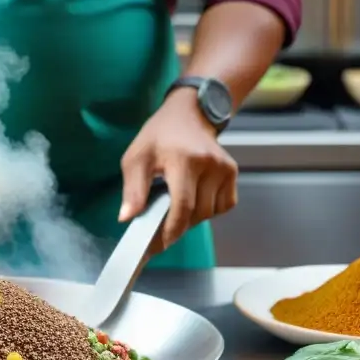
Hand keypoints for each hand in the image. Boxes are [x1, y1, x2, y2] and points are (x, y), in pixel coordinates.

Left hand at [118, 89, 237, 248]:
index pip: (182, 205)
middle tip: (161, 224)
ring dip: (193, 217)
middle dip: (178, 224)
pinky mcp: (232, 172)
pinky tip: (195, 195)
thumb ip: (133, 190)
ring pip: (210, 212)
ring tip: (177, 203)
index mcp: (183, 159)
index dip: (171, 230)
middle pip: (197, 213)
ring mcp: (225, 168)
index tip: (158, 245)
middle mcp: (209, 163)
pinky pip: (222, 205)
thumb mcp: (136, 158)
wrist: (189, 114)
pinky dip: (208, 208)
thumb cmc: (159, 136)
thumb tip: (127, 218)